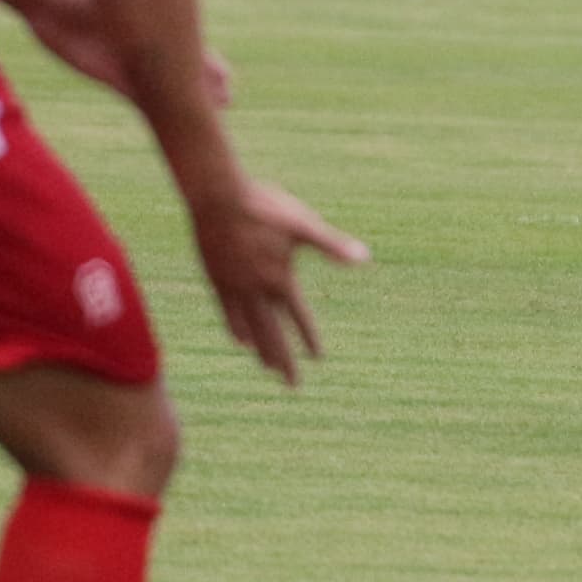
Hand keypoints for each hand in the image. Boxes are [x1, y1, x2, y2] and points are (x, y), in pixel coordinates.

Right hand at [188, 175, 367, 385]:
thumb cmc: (265, 207)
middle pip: (272, 333)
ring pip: (250, 328)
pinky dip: (236, 329)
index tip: (317, 359)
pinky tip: (240, 340)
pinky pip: (227, 313)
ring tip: (268, 367)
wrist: (218, 197)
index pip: (298, 317)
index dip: (308, 338)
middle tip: (292, 384)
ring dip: (261, 349)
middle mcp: (256, 290)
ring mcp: (233, 287)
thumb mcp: (303, 225)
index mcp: (280, 278)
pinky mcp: (216, 280)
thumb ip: (331, 246)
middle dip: (283, 360)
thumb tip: (364, 258)